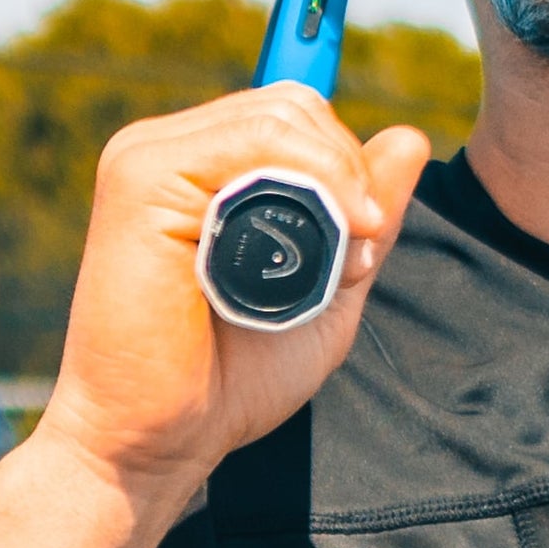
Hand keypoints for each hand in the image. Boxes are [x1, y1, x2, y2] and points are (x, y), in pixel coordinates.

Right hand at [31, 87, 431, 492]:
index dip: (347, 162)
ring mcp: (147, 157)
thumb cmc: (228, 379)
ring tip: (338, 259)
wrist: (157, 441)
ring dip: (336, 182)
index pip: (296, 116)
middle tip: (359, 252)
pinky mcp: (139, 178)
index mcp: (201, 169)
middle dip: (348, 173)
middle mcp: (169, 150)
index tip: (366, 230)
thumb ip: (365, 214)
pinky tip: (323, 235)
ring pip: (281, 116)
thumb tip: (409, 137)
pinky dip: (311, 178)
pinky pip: (252, 138)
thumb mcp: (329, 288)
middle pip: (294, 106)